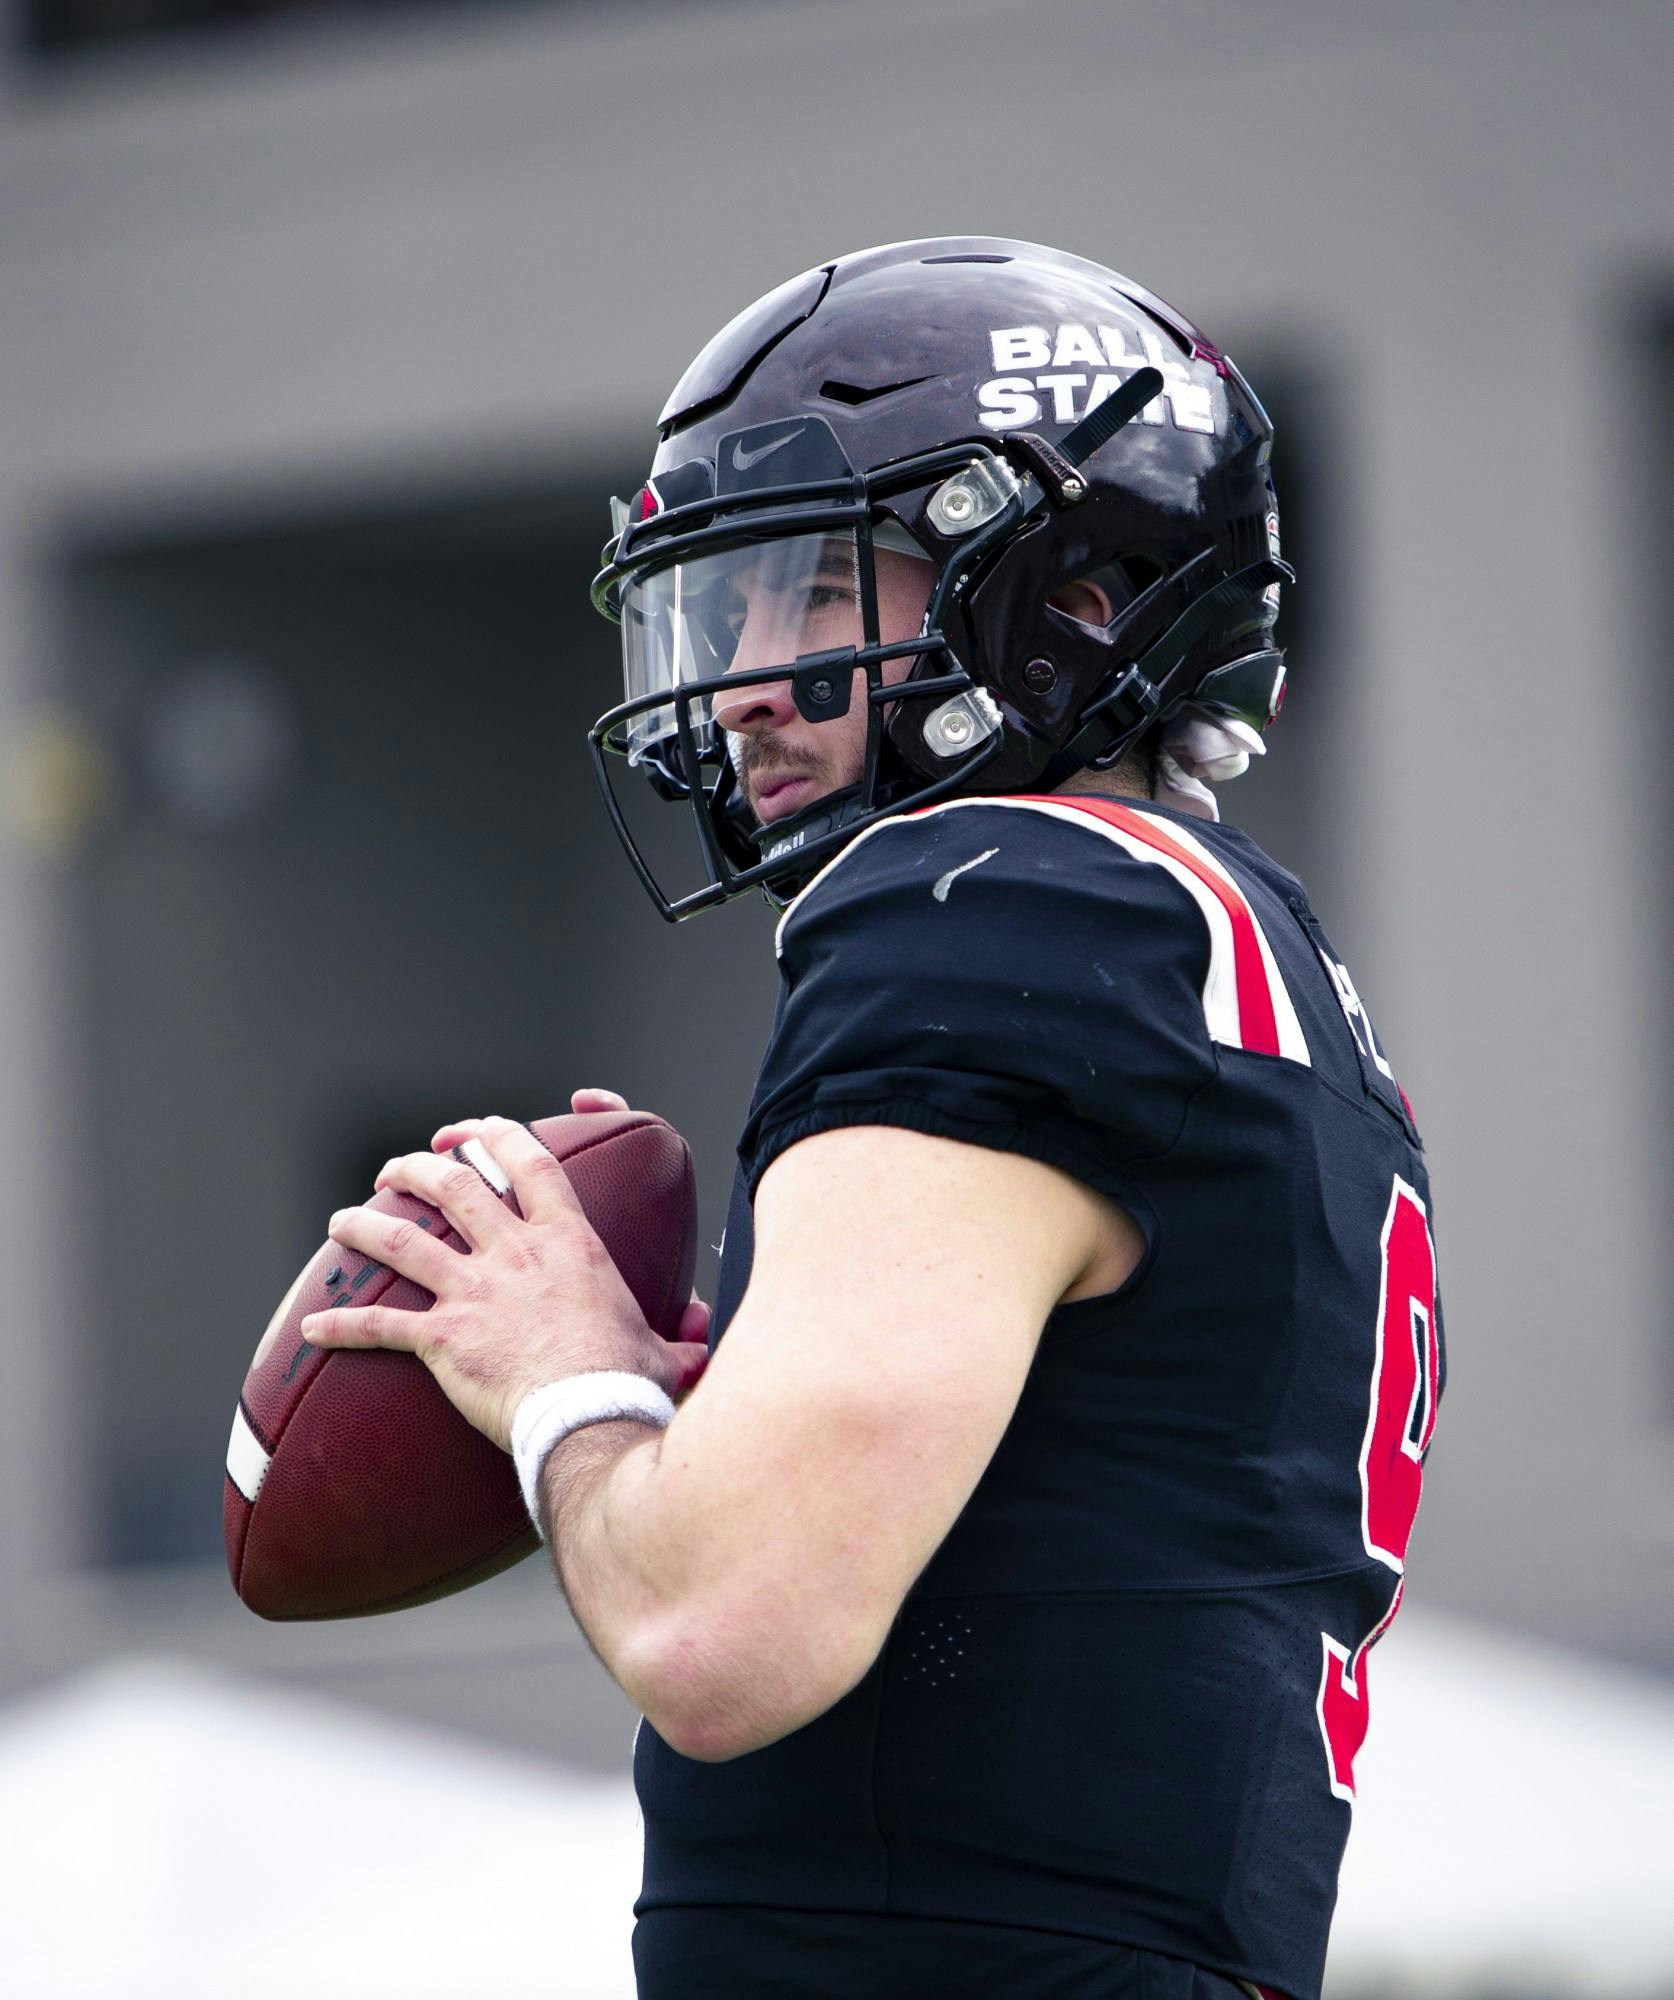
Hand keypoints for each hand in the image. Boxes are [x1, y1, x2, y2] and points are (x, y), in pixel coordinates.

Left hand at [299, 1111, 709, 1451]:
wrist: (591, 1418)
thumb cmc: (631, 1385)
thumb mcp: (666, 1351)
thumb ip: (678, 1336)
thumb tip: (703, 1337)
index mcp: (570, 1244)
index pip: (532, 1166)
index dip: (500, 1138)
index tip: (477, 1131)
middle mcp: (517, 1255)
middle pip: (456, 1186)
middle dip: (420, 1167)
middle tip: (399, 1167)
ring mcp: (475, 1293)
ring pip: (404, 1240)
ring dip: (366, 1225)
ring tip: (342, 1220)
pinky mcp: (443, 1339)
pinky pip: (380, 1327)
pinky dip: (342, 1326)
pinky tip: (311, 1328)